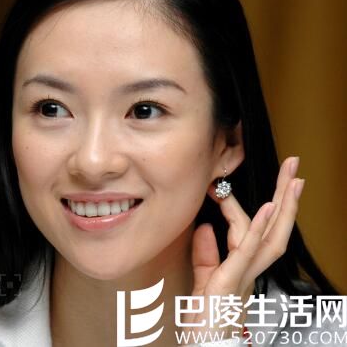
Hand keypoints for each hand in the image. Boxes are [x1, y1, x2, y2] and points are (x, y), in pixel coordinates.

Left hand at [181, 156, 304, 341]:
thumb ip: (206, 253)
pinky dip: (257, 229)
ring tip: (293, 180)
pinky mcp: (232, 281)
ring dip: (283, 207)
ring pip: (272, 237)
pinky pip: (248, 252)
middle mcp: (251, 269)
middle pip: (276, 229)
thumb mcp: (204, 279)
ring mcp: (245, 275)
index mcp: (244, 267)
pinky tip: (266, 209)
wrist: (205, 346)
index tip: (224, 186)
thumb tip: (205, 227)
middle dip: (287, 199)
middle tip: (294, 169)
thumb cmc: (206, 318)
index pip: (253, 230)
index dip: (247, 206)